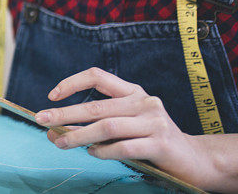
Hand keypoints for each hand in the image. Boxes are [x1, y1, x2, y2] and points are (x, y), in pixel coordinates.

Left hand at [34, 67, 218, 187]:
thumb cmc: (153, 141)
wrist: (196, 161)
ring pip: (106, 127)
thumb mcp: (127, 124)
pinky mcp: (161, 144)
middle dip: (65, 114)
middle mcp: (144, 102)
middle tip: (42, 120)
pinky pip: (124, 147)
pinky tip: (93, 154)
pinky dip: (104, 152)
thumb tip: (56, 131)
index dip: (73, 82)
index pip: (98, 76)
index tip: (52, 95)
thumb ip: (98, 124)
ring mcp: (154, 122)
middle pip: (96, 106)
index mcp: (134, 92)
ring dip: (78, 136)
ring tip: (60, 143)